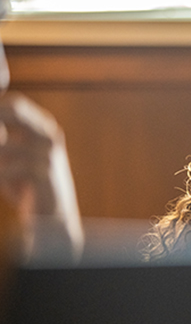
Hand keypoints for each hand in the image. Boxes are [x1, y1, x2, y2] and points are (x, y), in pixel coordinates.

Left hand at [0, 93, 81, 255]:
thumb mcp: (11, 157)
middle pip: (13, 112)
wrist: (53, 219)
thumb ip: (0, 138)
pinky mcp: (44, 173)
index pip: (14, 104)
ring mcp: (49, 153)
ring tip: (4, 177)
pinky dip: (2, 178)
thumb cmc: (27, 186)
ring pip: (4, 145)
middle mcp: (49, 136)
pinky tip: (14, 191)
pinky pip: (6, 170)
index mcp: (44, 128)